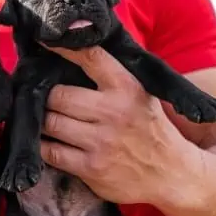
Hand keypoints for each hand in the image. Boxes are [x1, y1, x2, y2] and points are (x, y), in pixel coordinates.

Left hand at [39, 45, 192, 204]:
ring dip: (42, 120)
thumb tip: (75, 52)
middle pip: (59, 95)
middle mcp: (113, 112)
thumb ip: (113, 76)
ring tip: (43, 118)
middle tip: (43, 96)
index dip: (64, 48)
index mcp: (127, 88)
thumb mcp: (142, 94)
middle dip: (48, 96)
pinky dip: (42, 145)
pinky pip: (51, 152)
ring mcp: (101, 142)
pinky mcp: (91, 168)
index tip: (47, 41)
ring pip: (50, 122)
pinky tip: (45, 141)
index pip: (90, 57)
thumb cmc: (152, 129)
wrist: (173, 174)